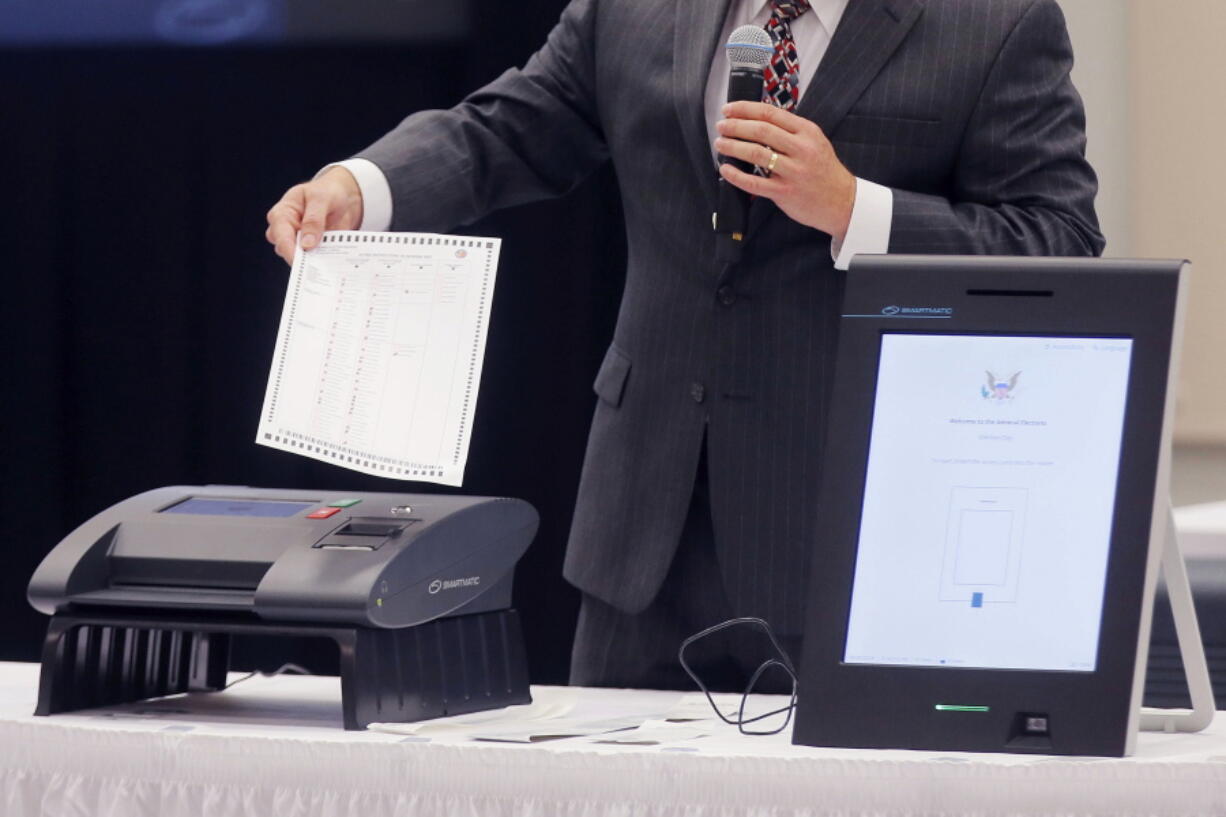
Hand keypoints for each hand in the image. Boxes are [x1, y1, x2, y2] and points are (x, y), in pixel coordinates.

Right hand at [265, 166, 363, 263]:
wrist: (344, 197)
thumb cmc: (327, 191)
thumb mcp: (321, 199)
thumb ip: (313, 220)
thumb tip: (306, 244)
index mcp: (282, 213)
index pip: (280, 234)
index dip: (289, 249)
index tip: (300, 261)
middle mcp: (286, 229)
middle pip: (284, 249)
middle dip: (300, 259)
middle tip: (316, 265)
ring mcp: (298, 240)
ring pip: (297, 258)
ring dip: (312, 262)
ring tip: (327, 263)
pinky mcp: (310, 249)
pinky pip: (313, 261)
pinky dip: (322, 262)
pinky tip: (332, 263)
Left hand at [714, 101, 855, 241]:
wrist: (842, 201)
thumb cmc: (824, 171)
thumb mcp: (815, 142)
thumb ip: (791, 131)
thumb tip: (757, 120)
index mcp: (807, 132)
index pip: (770, 113)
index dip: (745, 109)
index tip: (728, 109)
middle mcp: (801, 149)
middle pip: (761, 130)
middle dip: (735, 126)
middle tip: (721, 126)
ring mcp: (793, 171)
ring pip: (755, 153)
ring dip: (733, 146)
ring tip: (720, 144)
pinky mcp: (785, 192)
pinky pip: (754, 182)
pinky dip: (736, 175)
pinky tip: (725, 170)